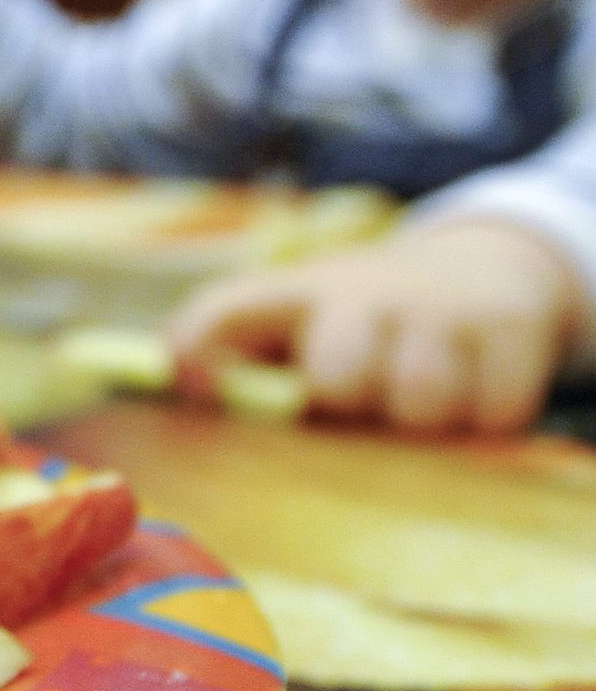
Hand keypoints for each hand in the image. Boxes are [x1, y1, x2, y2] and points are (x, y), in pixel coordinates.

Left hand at [167, 219, 583, 433]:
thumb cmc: (365, 321)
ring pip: (421, 401)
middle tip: (363, 398)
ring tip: (419, 400)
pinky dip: (485, 420)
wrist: (484, 271)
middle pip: (339, 378)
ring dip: (421, 418)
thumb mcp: (297, 318)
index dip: (200, 345)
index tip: (195, 390)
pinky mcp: (509, 327)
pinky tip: (473, 394)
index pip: (230, 308)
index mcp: (300, 292)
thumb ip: (232, 345)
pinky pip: (493, 413)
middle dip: (349, 401)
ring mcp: (441, 307)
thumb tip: (181, 381)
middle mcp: (367, 291)